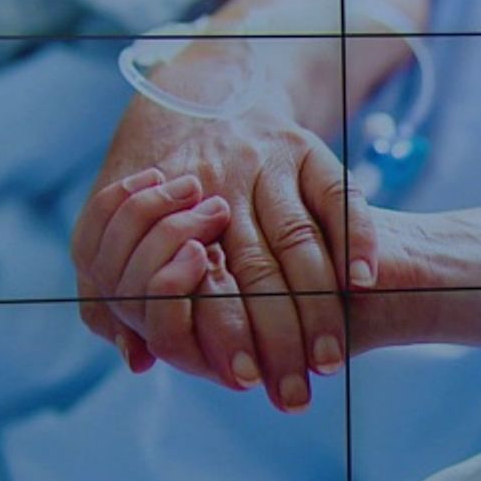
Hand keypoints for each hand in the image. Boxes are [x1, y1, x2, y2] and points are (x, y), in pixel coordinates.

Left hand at [78, 93, 377, 411]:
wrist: (205, 87)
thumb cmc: (159, 176)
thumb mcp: (116, 224)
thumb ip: (115, 291)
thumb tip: (136, 359)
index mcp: (168, 209)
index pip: (199, 283)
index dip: (224, 333)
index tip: (245, 381)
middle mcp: (219, 185)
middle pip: (255, 272)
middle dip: (279, 338)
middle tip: (296, 393)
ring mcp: (268, 165)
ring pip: (298, 240)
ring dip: (319, 304)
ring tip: (330, 361)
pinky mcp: (307, 148)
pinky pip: (339, 193)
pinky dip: (356, 236)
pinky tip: (364, 281)